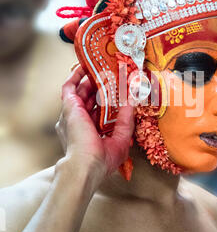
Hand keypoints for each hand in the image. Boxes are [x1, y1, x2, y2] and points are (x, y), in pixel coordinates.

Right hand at [56, 66, 134, 187]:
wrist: (86, 166)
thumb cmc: (102, 160)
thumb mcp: (121, 138)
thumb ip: (126, 119)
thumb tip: (132, 101)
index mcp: (92, 130)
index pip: (101, 109)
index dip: (110, 98)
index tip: (120, 88)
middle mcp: (81, 121)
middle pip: (92, 97)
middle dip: (102, 85)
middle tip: (114, 73)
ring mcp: (73, 113)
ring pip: (81, 90)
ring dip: (91, 78)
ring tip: (103, 66)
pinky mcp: (69, 107)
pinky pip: (69, 87)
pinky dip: (77, 76)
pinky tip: (86, 66)